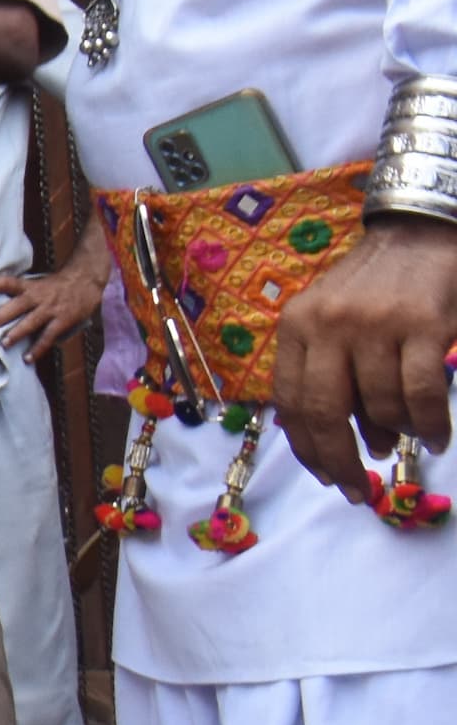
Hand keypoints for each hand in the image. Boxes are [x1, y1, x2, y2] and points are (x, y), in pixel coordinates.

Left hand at [0, 252, 107, 358]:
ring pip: (31, 322)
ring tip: (3, 344)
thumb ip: (21, 293)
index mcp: (29, 286)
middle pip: (16, 306)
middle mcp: (37, 297)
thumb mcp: (37, 283)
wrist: (87, 280)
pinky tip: (27, 358)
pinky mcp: (62, 321)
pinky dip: (38, 348)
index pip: (6, 282)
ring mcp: (50, 309)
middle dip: (0, 317)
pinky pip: (48, 336)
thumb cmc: (58, 284)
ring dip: (16, 334)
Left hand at [272, 216, 456, 495]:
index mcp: (297, 326)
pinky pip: (421, 394)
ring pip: (380, 406)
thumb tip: (348, 443)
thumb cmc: (374, 290)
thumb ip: (327, 372)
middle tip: (357, 489)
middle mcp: (328, 324)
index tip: (326, 478)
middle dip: (339, 460)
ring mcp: (375, 324)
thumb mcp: (331, 321)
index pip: (291, 401)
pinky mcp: (422, 326)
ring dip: (395, 434)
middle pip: (325, 411)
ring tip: (406, 434)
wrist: (418, 235)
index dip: (307, 448)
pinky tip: (434, 436)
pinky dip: (428, 424)